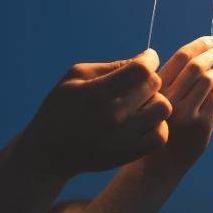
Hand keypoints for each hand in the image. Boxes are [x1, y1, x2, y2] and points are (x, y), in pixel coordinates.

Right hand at [20, 49, 171, 177]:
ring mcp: (124, 138)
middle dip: (148, 78)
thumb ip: (111, 66)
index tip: (146, 58)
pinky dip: (157, 125)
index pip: (141, 70)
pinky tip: (143, 121)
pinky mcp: (130, 154)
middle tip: (136, 83)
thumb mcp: (75, 77)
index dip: (149, 59)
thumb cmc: (61, 108)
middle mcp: (113, 116)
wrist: (49, 153)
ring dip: (155, 101)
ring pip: (163, 108)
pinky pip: (161, 135)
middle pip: (154, 85)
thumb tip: (144, 59)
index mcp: (97, 94)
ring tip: (140, 103)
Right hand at [152, 36, 212, 168]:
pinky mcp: (201, 125)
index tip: (212, 39)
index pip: (181, 57)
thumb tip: (196, 52)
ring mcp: (186, 113)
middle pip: (198, 66)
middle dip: (212, 54)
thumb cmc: (160, 122)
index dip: (200, 44)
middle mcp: (169, 99)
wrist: (160, 162)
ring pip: (210, 79)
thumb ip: (171, 78)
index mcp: (156, 89)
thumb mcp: (157, 98)